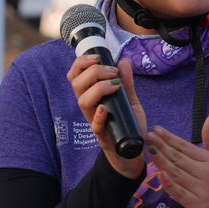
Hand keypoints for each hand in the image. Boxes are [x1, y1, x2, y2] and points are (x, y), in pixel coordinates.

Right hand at [68, 53, 146, 178]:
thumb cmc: (128, 124)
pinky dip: (98, 115)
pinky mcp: (102, 135)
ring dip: (97, 88)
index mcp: (92, 96)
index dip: (81, 63)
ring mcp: (94, 120)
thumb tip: (124, 61)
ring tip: (114, 85)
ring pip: (82, 101)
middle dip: (93, 71)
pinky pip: (95, 125)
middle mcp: (89, 107)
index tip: (98, 57)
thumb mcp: (130, 100)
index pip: (75, 76)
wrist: (133, 150)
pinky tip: (105, 107)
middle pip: (76, 84)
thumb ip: (127, 82)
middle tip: (112, 72)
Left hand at [147, 116, 208, 207]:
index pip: (187, 147)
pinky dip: (170, 184)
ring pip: (177, 173)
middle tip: (148, 136)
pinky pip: (180, 193)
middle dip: (162, 146)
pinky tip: (159, 174)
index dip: (170, 138)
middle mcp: (207, 173)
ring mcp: (202, 190)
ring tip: (149, 150)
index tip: (157, 129)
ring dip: (161, 161)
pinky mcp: (198, 206)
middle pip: (179, 158)